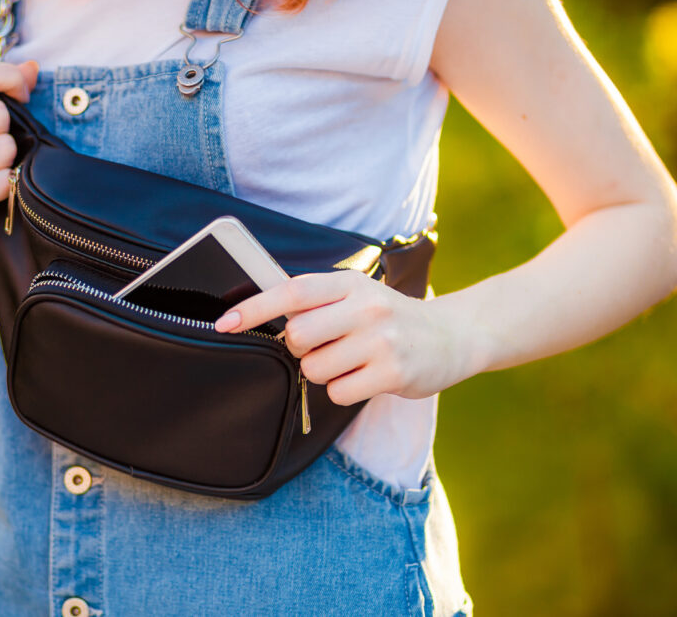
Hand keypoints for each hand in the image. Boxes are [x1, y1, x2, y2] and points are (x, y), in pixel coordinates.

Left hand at [214, 271, 486, 403]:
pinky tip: (367, 377)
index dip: (254, 307)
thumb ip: (316, 302)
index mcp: (350, 284)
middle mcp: (366, 307)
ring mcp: (381, 341)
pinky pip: (339, 392)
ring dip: (324, 372)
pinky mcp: (393, 373)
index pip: (293, 291)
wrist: (452, 336)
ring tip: (352, 361)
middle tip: (326, 346)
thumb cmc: (390, 318)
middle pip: (297, 337)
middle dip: (300, 349)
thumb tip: (259, 312)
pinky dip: (345, 390)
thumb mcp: (357, 295)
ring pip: (315, 369)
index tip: (224, 322)